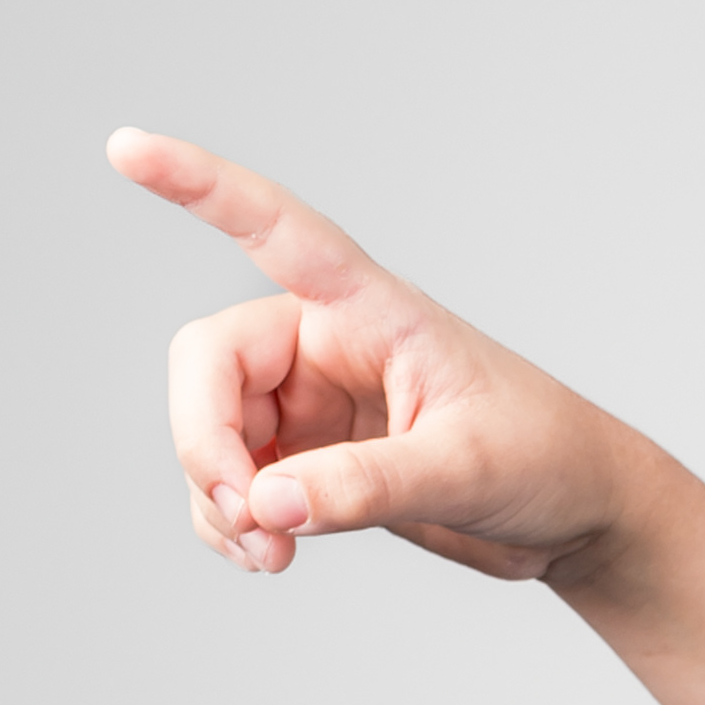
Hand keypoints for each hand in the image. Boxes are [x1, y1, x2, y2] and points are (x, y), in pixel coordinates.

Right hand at [110, 131, 630, 585]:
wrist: (579, 517)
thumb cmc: (547, 460)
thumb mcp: (465, 470)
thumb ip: (366, 487)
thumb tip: (265, 507)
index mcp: (370, 309)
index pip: (272, 227)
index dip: (197, 186)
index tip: (125, 148)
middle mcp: (325, 345)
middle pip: (206, 366)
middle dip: (206, 446)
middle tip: (250, 522)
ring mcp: (311, 405)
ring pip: (210, 434)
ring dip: (219, 499)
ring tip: (270, 557)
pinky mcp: (311, 462)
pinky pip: (236, 486)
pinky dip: (234, 523)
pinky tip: (269, 555)